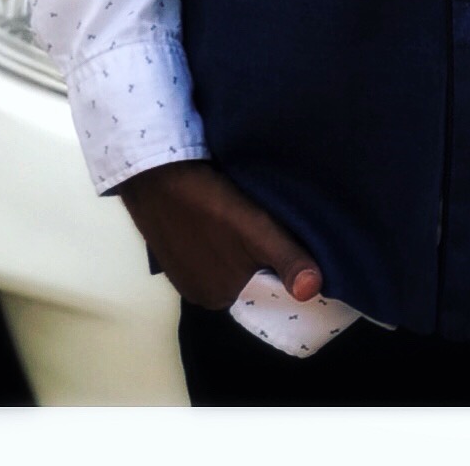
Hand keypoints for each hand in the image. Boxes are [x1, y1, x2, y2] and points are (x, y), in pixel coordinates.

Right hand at [116, 159, 323, 310]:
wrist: (156, 172)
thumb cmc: (210, 204)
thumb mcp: (257, 230)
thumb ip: (287, 260)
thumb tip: (313, 292)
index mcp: (220, 298)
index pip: (262, 284)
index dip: (275, 260)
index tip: (283, 233)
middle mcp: (199, 295)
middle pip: (243, 273)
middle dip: (255, 252)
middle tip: (265, 217)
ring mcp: (181, 273)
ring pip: (224, 259)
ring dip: (234, 242)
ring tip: (242, 212)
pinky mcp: (170, 250)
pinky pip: (204, 247)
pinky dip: (213, 234)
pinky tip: (218, 212)